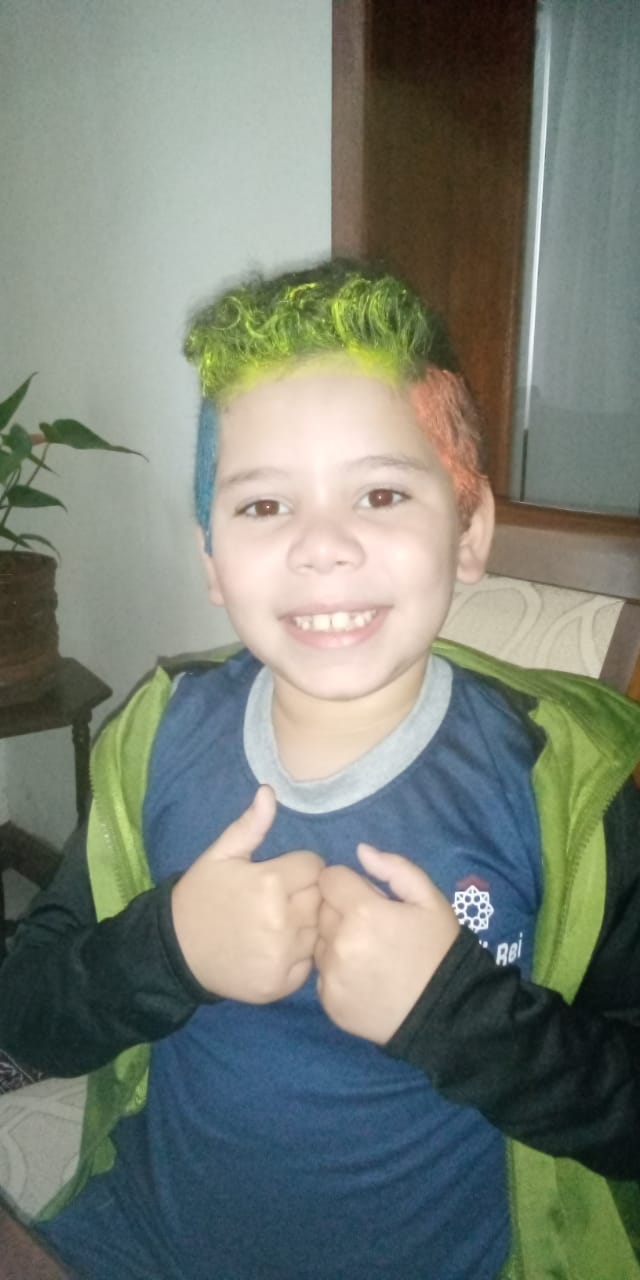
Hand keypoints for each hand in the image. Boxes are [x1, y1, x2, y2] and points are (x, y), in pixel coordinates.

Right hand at [171, 785, 323, 1001]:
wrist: (175, 951)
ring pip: (320, 929)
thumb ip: (250, 826)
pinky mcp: (282, 984)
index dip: (301, 867)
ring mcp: (283, 955)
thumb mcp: (220, 855)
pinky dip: (299, 955)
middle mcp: (283, 920)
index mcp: (270, 882)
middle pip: (322, 897)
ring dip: (307, 924)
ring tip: (280, 924)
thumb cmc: (200, 896)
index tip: (282, 874)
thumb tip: (269, 792)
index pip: (316, 865)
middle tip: (282, 899)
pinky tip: (277, 948)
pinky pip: (310, 961)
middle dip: (307, 894)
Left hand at [315, 843, 459, 1043]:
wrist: (447, 1013)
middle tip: (373, 928)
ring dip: (336, 941)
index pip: (329, 878)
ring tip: (369, 955)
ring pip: (319, 942)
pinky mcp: (330, 1003)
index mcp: (362, 912)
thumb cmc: (440, 950)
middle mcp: (339, 943)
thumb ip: (394, 869)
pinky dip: (337, 973)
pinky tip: (365, 978)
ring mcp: (332, 976)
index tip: (368, 899)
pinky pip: (322, 975)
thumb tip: (360, 850)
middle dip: (342, 911)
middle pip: (322, 909)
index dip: (348, 884)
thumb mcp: (430, 899)